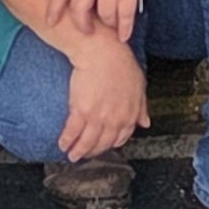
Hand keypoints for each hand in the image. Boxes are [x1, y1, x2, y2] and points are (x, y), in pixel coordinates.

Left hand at [50, 0, 168, 40]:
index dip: (53, 9)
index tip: (50, 22)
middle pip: (79, 7)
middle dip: (81, 23)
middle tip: (87, 31)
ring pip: (103, 13)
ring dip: (107, 23)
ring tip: (111, 26)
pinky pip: (125, 14)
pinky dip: (124, 28)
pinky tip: (124, 36)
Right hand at [58, 33, 148, 162]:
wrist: (102, 52)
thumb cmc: (121, 64)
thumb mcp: (139, 86)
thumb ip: (141, 107)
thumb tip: (145, 123)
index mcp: (129, 115)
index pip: (120, 137)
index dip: (110, 144)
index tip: (103, 146)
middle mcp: (115, 120)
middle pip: (102, 143)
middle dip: (92, 152)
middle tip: (84, 156)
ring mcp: (98, 117)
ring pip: (87, 142)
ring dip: (78, 151)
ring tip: (71, 155)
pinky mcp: (81, 111)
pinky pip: (73, 131)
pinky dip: (67, 140)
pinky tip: (62, 143)